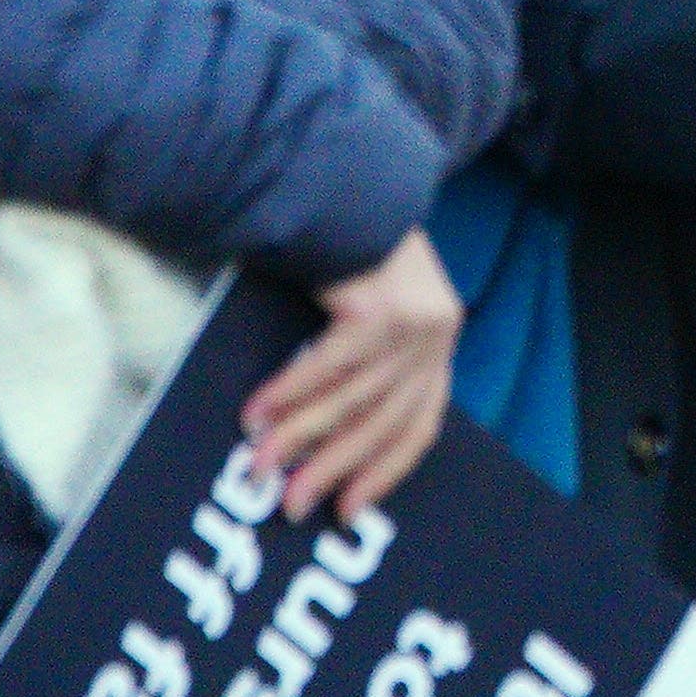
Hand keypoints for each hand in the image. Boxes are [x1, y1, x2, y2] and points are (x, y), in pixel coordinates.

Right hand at [243, 230, 459, 522]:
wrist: (353, 186)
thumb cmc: (351, 260)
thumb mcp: (374, 319)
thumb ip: (364, 368)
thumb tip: (316, 437)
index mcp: (437, 348)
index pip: (419, 425)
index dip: (384, 471)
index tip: (350, 510)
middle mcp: (434, 338)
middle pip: (382, 422)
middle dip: (331, 467)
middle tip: (291, 504)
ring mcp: (415, 324)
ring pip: (352, 399)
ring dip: (300, 436)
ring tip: (260, 462)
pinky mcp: (384, 308)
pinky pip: (330, 364)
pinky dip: (291, 392)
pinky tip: (258, 412)